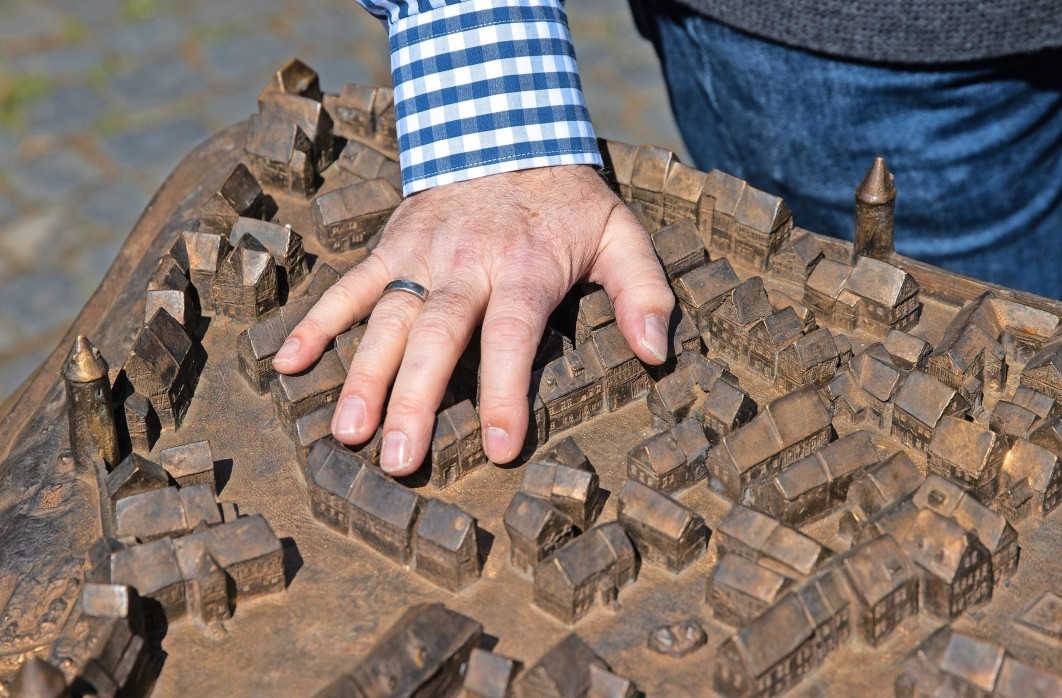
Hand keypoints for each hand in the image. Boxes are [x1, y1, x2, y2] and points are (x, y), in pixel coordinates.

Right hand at [271, 165, 674, 474]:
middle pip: (437, 336)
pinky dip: (317, 322)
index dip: (503, 391)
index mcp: (525, 268)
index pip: (512, 335)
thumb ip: (645, 291)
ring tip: (345, 433)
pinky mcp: (390, 247)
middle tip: (400, 462)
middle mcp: (466, 264)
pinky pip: (348, 286)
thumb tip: (657, 353)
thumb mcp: (622, 233)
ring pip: (386, 320)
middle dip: (416, 401)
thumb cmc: (568, 201)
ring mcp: (421, 256)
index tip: (497, 447)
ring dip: (363, 376)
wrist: (505, 128)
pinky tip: (289, 363)